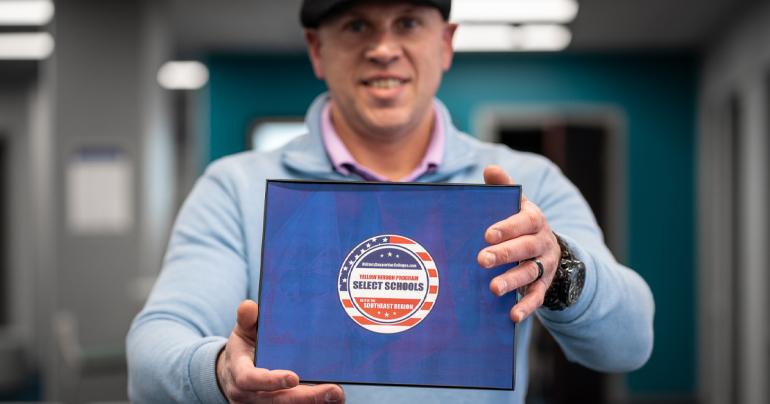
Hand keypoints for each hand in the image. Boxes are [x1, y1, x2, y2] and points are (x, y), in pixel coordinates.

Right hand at [216, 300, 344, 402]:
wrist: (233, 375)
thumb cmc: (243, 349)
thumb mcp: (242, 332)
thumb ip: (247, 320)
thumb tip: (249, 306)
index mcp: (240, 373)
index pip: (251, 379)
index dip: (271, 380)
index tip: (294, 377)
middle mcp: (250, 395)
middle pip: (277, 400)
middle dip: (305, 397)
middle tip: (332, 390)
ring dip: (315, 402)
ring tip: (338, 395)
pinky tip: (335, 400)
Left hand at [478, 165, 561, 322]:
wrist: (550, 246)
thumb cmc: (522, 222)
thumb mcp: (517, 203)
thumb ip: (504, 187)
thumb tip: (490, 169)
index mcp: (534, 220)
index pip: (523, 222)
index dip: (507, 228)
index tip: (487, 234)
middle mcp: (542, 242)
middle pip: (525, 248)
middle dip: (504, 254)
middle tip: (482, 259)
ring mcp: (544, 265)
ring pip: (530, 273)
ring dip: (512, 281)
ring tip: (493, 288)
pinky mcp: (543, 285)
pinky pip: (537, 297)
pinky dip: (526, 307)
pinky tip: (512, 315)